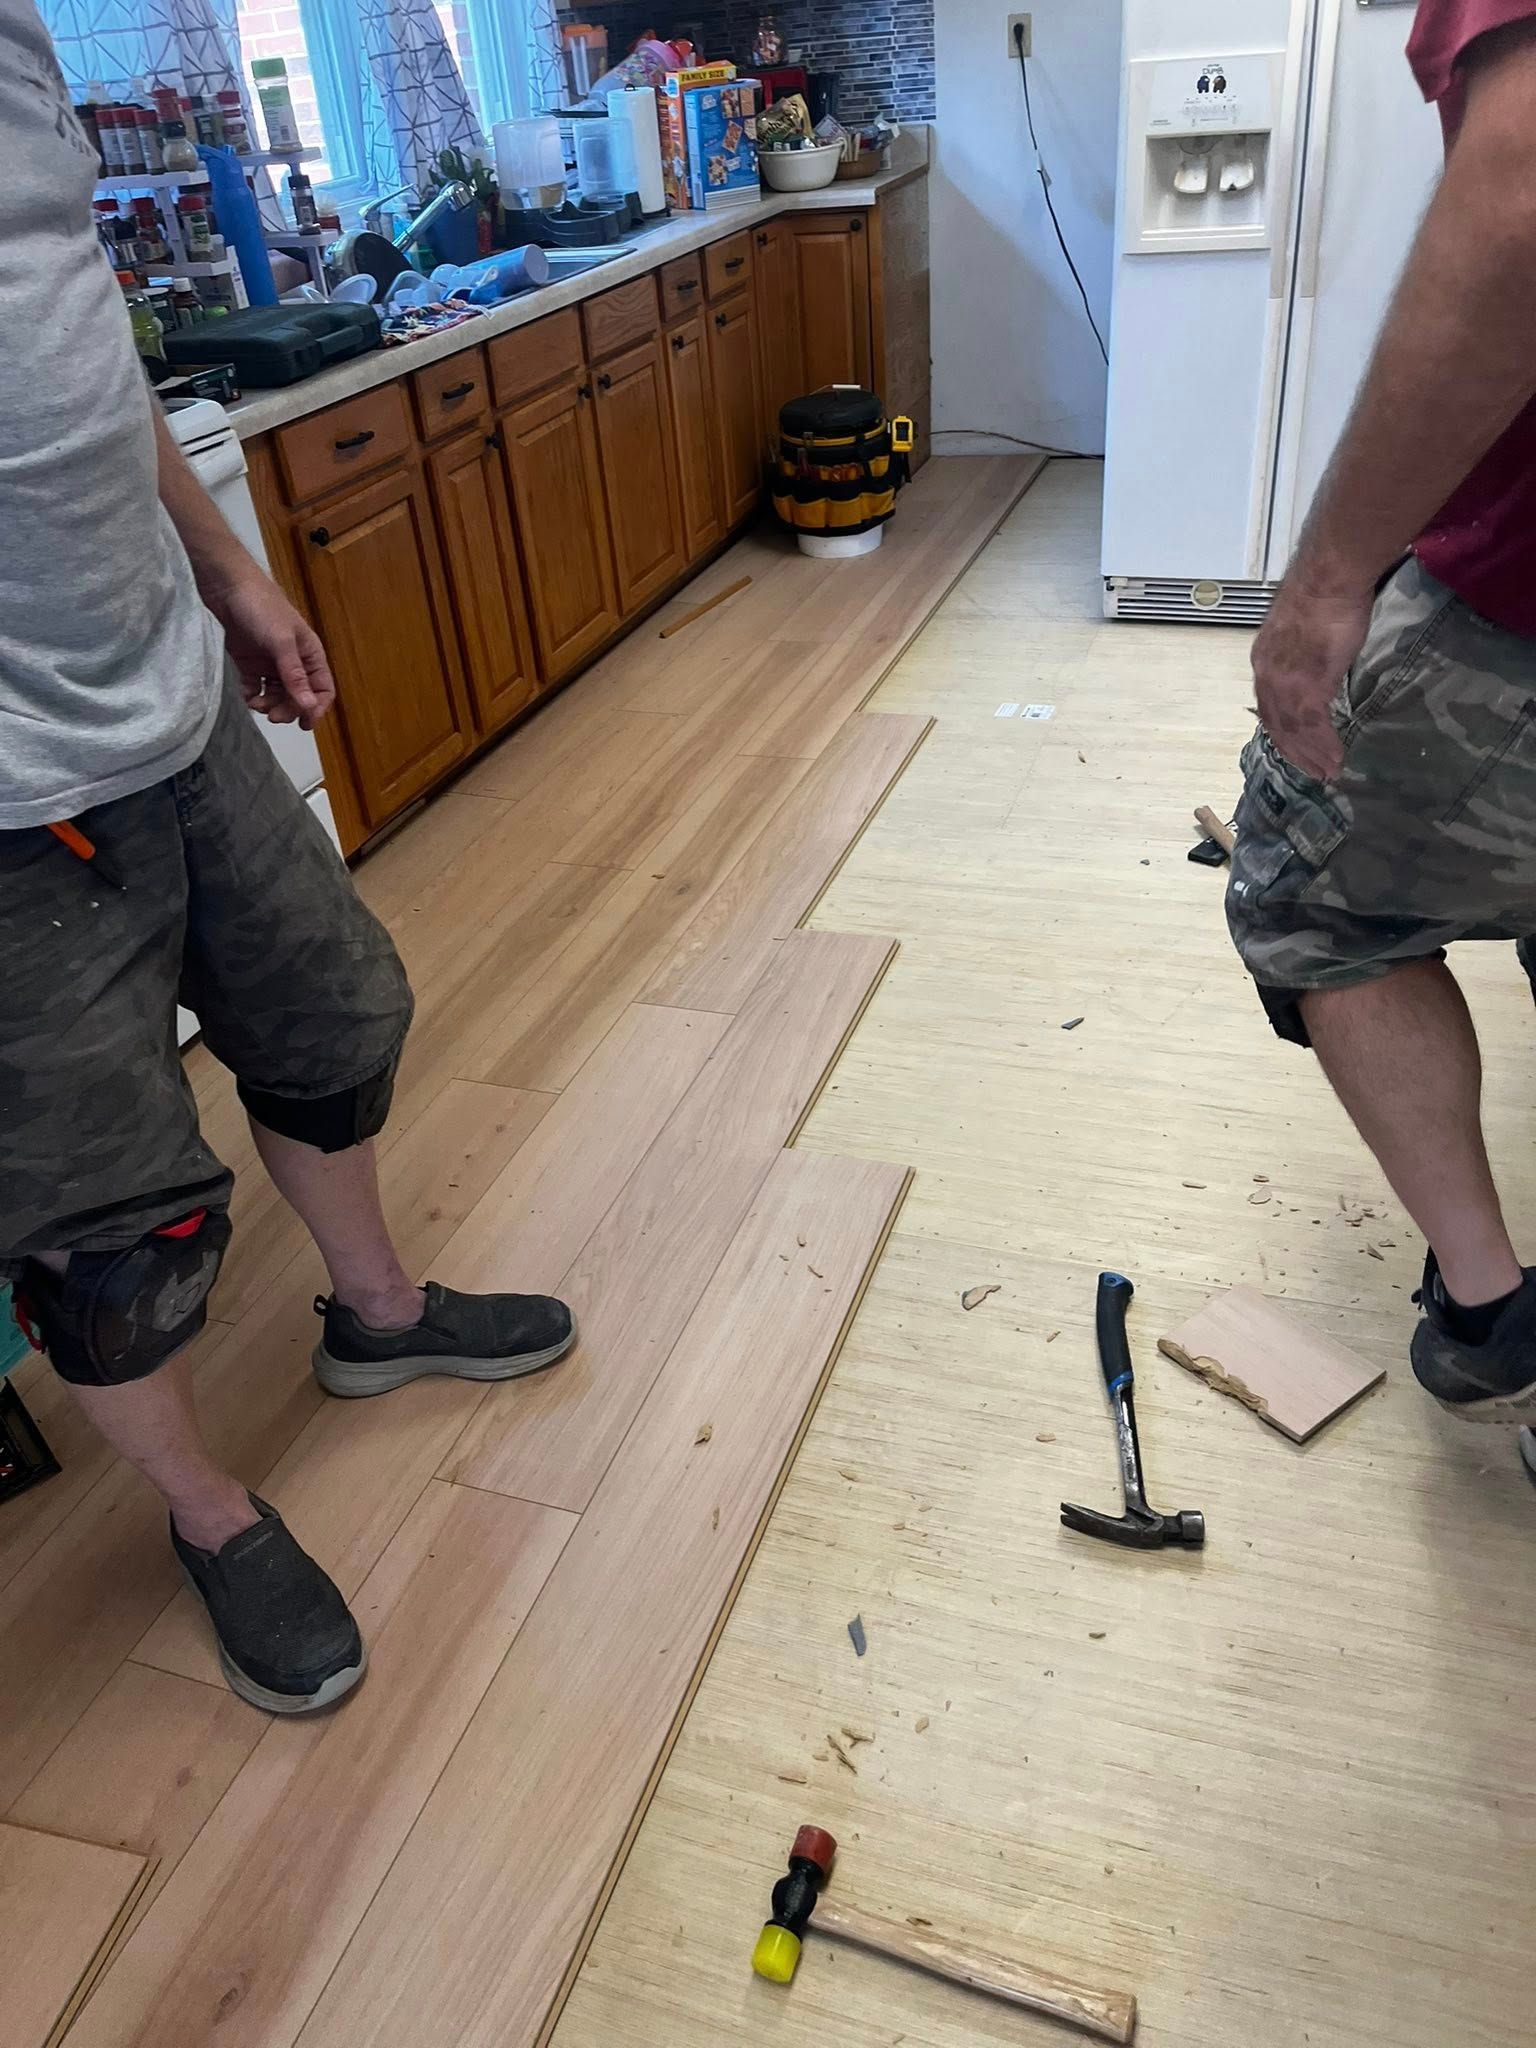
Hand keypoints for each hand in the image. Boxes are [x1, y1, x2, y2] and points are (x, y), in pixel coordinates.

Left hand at [208, 570, 334, 730]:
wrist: (226, 586)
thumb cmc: (261, 608)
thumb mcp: (281, 642)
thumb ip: (294, 675)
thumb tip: (308, 706)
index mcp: (309, 654)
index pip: (322, 689)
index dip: (316, 708)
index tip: (303, 723)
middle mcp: (293, 661)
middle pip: (298, 696)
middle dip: (288, 709)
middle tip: (272, 716)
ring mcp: (270, 662)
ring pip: (276, 695)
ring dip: (269, 705)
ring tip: (255, 704)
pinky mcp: (249, 662)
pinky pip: (255, 687)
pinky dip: (251, 696)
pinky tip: (246, 695)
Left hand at [1250, 575, 1374, 781]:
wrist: (1329, 578)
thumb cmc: (1324, 594)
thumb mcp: (1304, 630)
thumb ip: (1303, 654)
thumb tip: (1316, 664)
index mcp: (1264, 661)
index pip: (1270, 707)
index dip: (1284, 732)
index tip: (1297, 749)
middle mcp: (1268, 676)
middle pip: (1278, 726)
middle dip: (1297, 753)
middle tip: (1314, 772)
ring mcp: (1286, 683)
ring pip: (1295, 730)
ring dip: (1313, 755)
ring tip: (1329, 773)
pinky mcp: (1308, 685)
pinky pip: (1314, 726)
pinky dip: (1325, 746)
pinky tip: (1335, 758)